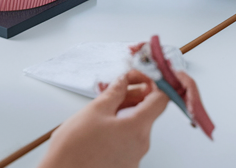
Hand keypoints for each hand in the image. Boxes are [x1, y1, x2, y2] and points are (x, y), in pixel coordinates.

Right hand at [40, 70, 169, 167]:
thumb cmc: (74, 151)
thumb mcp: (94, 111)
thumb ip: (114, 93)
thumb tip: (124, 81)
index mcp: (137, 128)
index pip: (161, 99)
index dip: (154, 83)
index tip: (143, 76)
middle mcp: (141, 145)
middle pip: (147, 113)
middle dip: (134, 97)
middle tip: (118, 88)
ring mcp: (133, 158)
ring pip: (136, 127)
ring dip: (125, 113)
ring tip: (104, 107)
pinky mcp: (124, 166)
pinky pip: (128, 142)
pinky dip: (119, 129)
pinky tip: (102, 126)